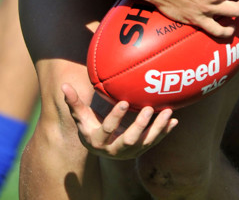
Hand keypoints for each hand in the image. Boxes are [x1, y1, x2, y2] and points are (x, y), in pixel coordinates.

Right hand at [62, 84, 176, 158]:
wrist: (100, 147)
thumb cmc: (90, 125)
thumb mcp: (81, 116)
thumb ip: (74, 102)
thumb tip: (64, 85)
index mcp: (98, 141)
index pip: (107, 130)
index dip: (115, 117)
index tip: (124, 101)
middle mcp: (114, 150)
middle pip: (129, 140)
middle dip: (140, 126)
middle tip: (148, 108)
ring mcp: (129, 152)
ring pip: (145, 143)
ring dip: (158, 128)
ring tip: (168, 112)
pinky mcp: (140, 150)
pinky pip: (154, 141)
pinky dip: (165, 132)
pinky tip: (174, 120)